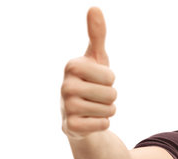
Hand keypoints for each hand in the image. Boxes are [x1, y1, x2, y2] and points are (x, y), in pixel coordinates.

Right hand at [61, 7, 116, 138]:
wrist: (80, 115)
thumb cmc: (91, 83)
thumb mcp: (96, 59)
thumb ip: (97, 35)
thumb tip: (95, 7)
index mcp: (72, 67)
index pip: (110, 76)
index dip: (110, 80)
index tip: (98, 81)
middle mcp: (65, 86)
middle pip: (111, 94)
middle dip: (110, 98)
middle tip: (96, 97)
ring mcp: (66, 107)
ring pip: (109, 110)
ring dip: (107, 111)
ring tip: (94, 108)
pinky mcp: (70, 127)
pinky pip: (103, 124)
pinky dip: (103, 124)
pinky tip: (91, 121)